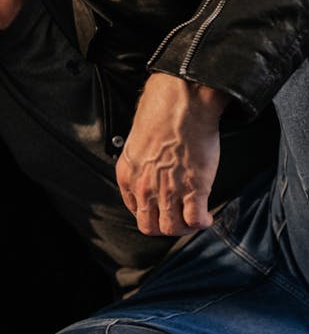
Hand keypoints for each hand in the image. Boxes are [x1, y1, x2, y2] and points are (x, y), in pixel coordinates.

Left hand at [116, 73, 227, 235]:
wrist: (180, 105)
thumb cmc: (160, 117)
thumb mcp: (136, 145)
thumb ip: (140, 165)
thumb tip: (150, 173)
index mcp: (127, 177)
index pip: (136, 211)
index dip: (151, 213)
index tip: (162, 209)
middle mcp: (144, 188)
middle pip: (151, 226)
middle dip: (165, 226)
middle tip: (178, 219)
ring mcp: (168, 191)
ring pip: (173, 228)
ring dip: (184, 227)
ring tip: (193, 219)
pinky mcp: (193, 189)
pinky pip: (195, 220)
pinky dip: (202, 222)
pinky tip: (206, 216)